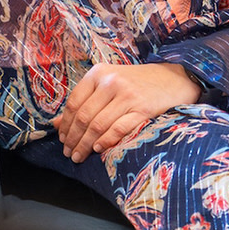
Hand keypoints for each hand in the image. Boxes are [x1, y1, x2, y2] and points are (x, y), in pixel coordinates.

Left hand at [57, 62, 201, 162]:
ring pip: (98, 125)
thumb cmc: (136, 83)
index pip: (73, 103)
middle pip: (83, 117)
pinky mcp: (142, 108)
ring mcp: (127, 95)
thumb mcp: (107, 84)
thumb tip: (56, 124)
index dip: (65, 124)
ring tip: (79, 156)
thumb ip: (83, 101)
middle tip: (69, 153)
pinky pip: (118, 128)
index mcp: (98, 73)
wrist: (173, 78)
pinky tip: (98, 149)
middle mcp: (111, 82)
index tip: (62, 139)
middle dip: (73, 139)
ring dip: (85, 145)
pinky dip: (106, 141)